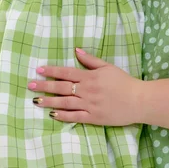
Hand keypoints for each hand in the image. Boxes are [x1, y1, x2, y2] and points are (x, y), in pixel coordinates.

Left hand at [28, 48, 143, 125]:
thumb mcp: (108, 67)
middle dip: (45, 86)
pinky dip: (63, 115)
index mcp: (90, 77)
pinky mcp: (93, 117)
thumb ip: (90, 60)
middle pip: (62, 87)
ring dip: (49, 101)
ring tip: (35, 100)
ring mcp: (89, 105)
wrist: (138, 100)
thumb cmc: (124, 81)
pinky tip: (52, 114)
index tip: (39, 70)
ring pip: (65, 103)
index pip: (66, 72)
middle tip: (30, 85)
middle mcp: (87, 90)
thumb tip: (76, 50)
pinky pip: (74, 116)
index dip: (52, 71)